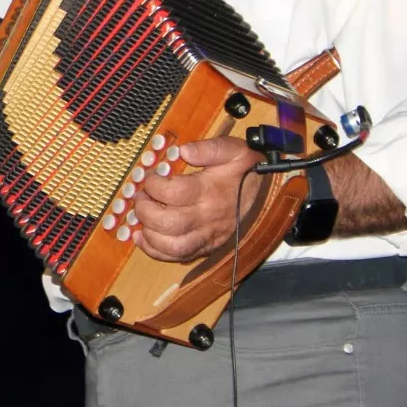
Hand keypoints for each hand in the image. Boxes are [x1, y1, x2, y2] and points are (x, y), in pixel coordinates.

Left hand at [129, 137, 263, 261]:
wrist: (265, 194)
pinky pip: (177, 257)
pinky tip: (142, 236)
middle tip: (140, 197)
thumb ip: (209, 148)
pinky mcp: (205, 247)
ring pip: (172, 247)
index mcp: (211, 192)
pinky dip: (154, 251)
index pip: (174, 194)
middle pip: (168, 223)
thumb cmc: (245, 171)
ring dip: (148, 233)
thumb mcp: (234, 150)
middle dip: (145, 210)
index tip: (152, 176)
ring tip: (141, 216)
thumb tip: (183, 151)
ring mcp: (207, 237)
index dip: (154, 185)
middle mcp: (208, 219)